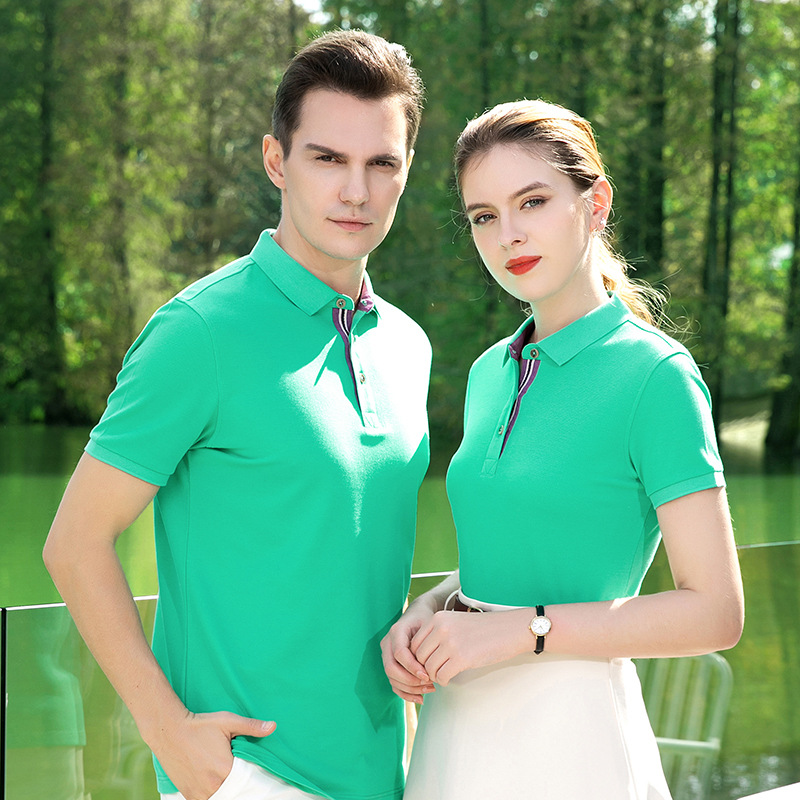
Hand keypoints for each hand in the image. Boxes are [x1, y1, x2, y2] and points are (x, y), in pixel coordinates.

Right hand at [149, 710, 275, 799]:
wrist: (169, 731)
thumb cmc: (200, 725)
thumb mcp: (228, 721)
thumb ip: (251, 727)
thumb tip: (273, 726)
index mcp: (225, 769)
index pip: (247, 780)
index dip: (251, 776)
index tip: (253, 772)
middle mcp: (213, 785)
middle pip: (234, 792)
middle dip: (239, 786)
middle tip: (239, 775)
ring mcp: (199, 793)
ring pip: (221, 798)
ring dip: (226, 792)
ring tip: (226, 778)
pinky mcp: (188, 795)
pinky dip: (213, 795)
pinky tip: (215, 785)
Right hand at [381, 600, 436, 703]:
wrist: (417, 615)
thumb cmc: (425, 620)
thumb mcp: (429, 624)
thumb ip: (428, 642)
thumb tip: (429, 667)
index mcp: (396, 631)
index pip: (399, 653)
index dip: (412, 667)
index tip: (427, 675)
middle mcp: (387, 643)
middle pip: (391, 668)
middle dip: (410, 680)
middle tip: (429, 684)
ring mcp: (386, 654)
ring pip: (392, 678)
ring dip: (410, 688)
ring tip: (430, 689)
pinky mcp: (390, 664)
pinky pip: (394, 683)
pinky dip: (406, 693)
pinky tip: (420, 697)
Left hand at [411, 609, 530, 685]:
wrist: (510, 629)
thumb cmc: (484, 629)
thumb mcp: (456, 622)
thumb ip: (437, 634)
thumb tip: (420, 657)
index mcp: (438, 618)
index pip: (414, 643)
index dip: (418, 657)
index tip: (427, 663)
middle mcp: (441, 628)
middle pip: (419, 657)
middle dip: (425, 668)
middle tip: (435, 672)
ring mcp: (451, 643)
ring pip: (428, 668)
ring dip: (434, 676)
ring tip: (443, 674)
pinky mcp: (462, 658)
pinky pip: (441, 676)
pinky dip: (443, 681)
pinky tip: (450, 678)